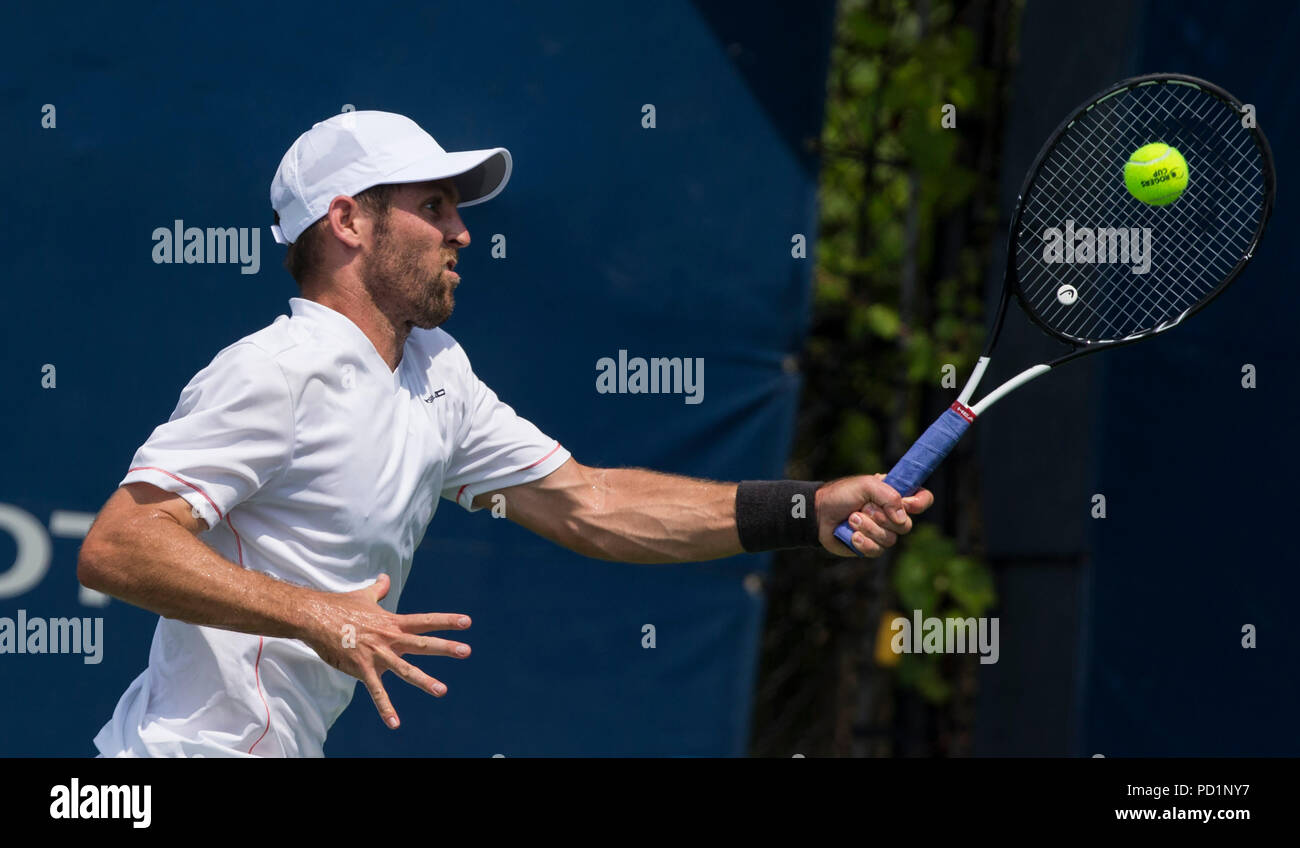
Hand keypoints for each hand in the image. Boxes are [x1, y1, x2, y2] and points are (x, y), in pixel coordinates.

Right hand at [298, 573, 471, 728]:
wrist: (314, 617)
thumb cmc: (339, 605)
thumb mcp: (364, 596)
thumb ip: (379, 590)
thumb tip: (385, 577)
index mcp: (392, 622)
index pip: (425, 621)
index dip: (446, 621)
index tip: (467, 622)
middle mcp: (389, 637)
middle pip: (422, 643)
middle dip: (445, 647)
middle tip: (466, 651)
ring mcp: (376, 654)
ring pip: (405, 669)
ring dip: (424, 680)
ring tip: (443, 690)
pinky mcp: (362, 668)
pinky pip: (376, 691)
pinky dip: (386, 708)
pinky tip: (395, 724)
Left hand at [815, 474, 933, 556]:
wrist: (818, 513)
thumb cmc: (841, 495)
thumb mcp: (865, 485)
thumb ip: (888, 495)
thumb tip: (901, 517)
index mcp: (894, 496)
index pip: (923, 499)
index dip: (919, 503)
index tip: (906, 503)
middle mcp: (892, 515)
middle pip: (907, 525)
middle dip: (882, 518)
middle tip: (864, 508)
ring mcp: (882, 533)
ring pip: (890, 540)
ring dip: (868, 528)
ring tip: (852, 518)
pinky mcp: (870, 547)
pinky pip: (877, 550)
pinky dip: (863, 542)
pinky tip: (851, 534)